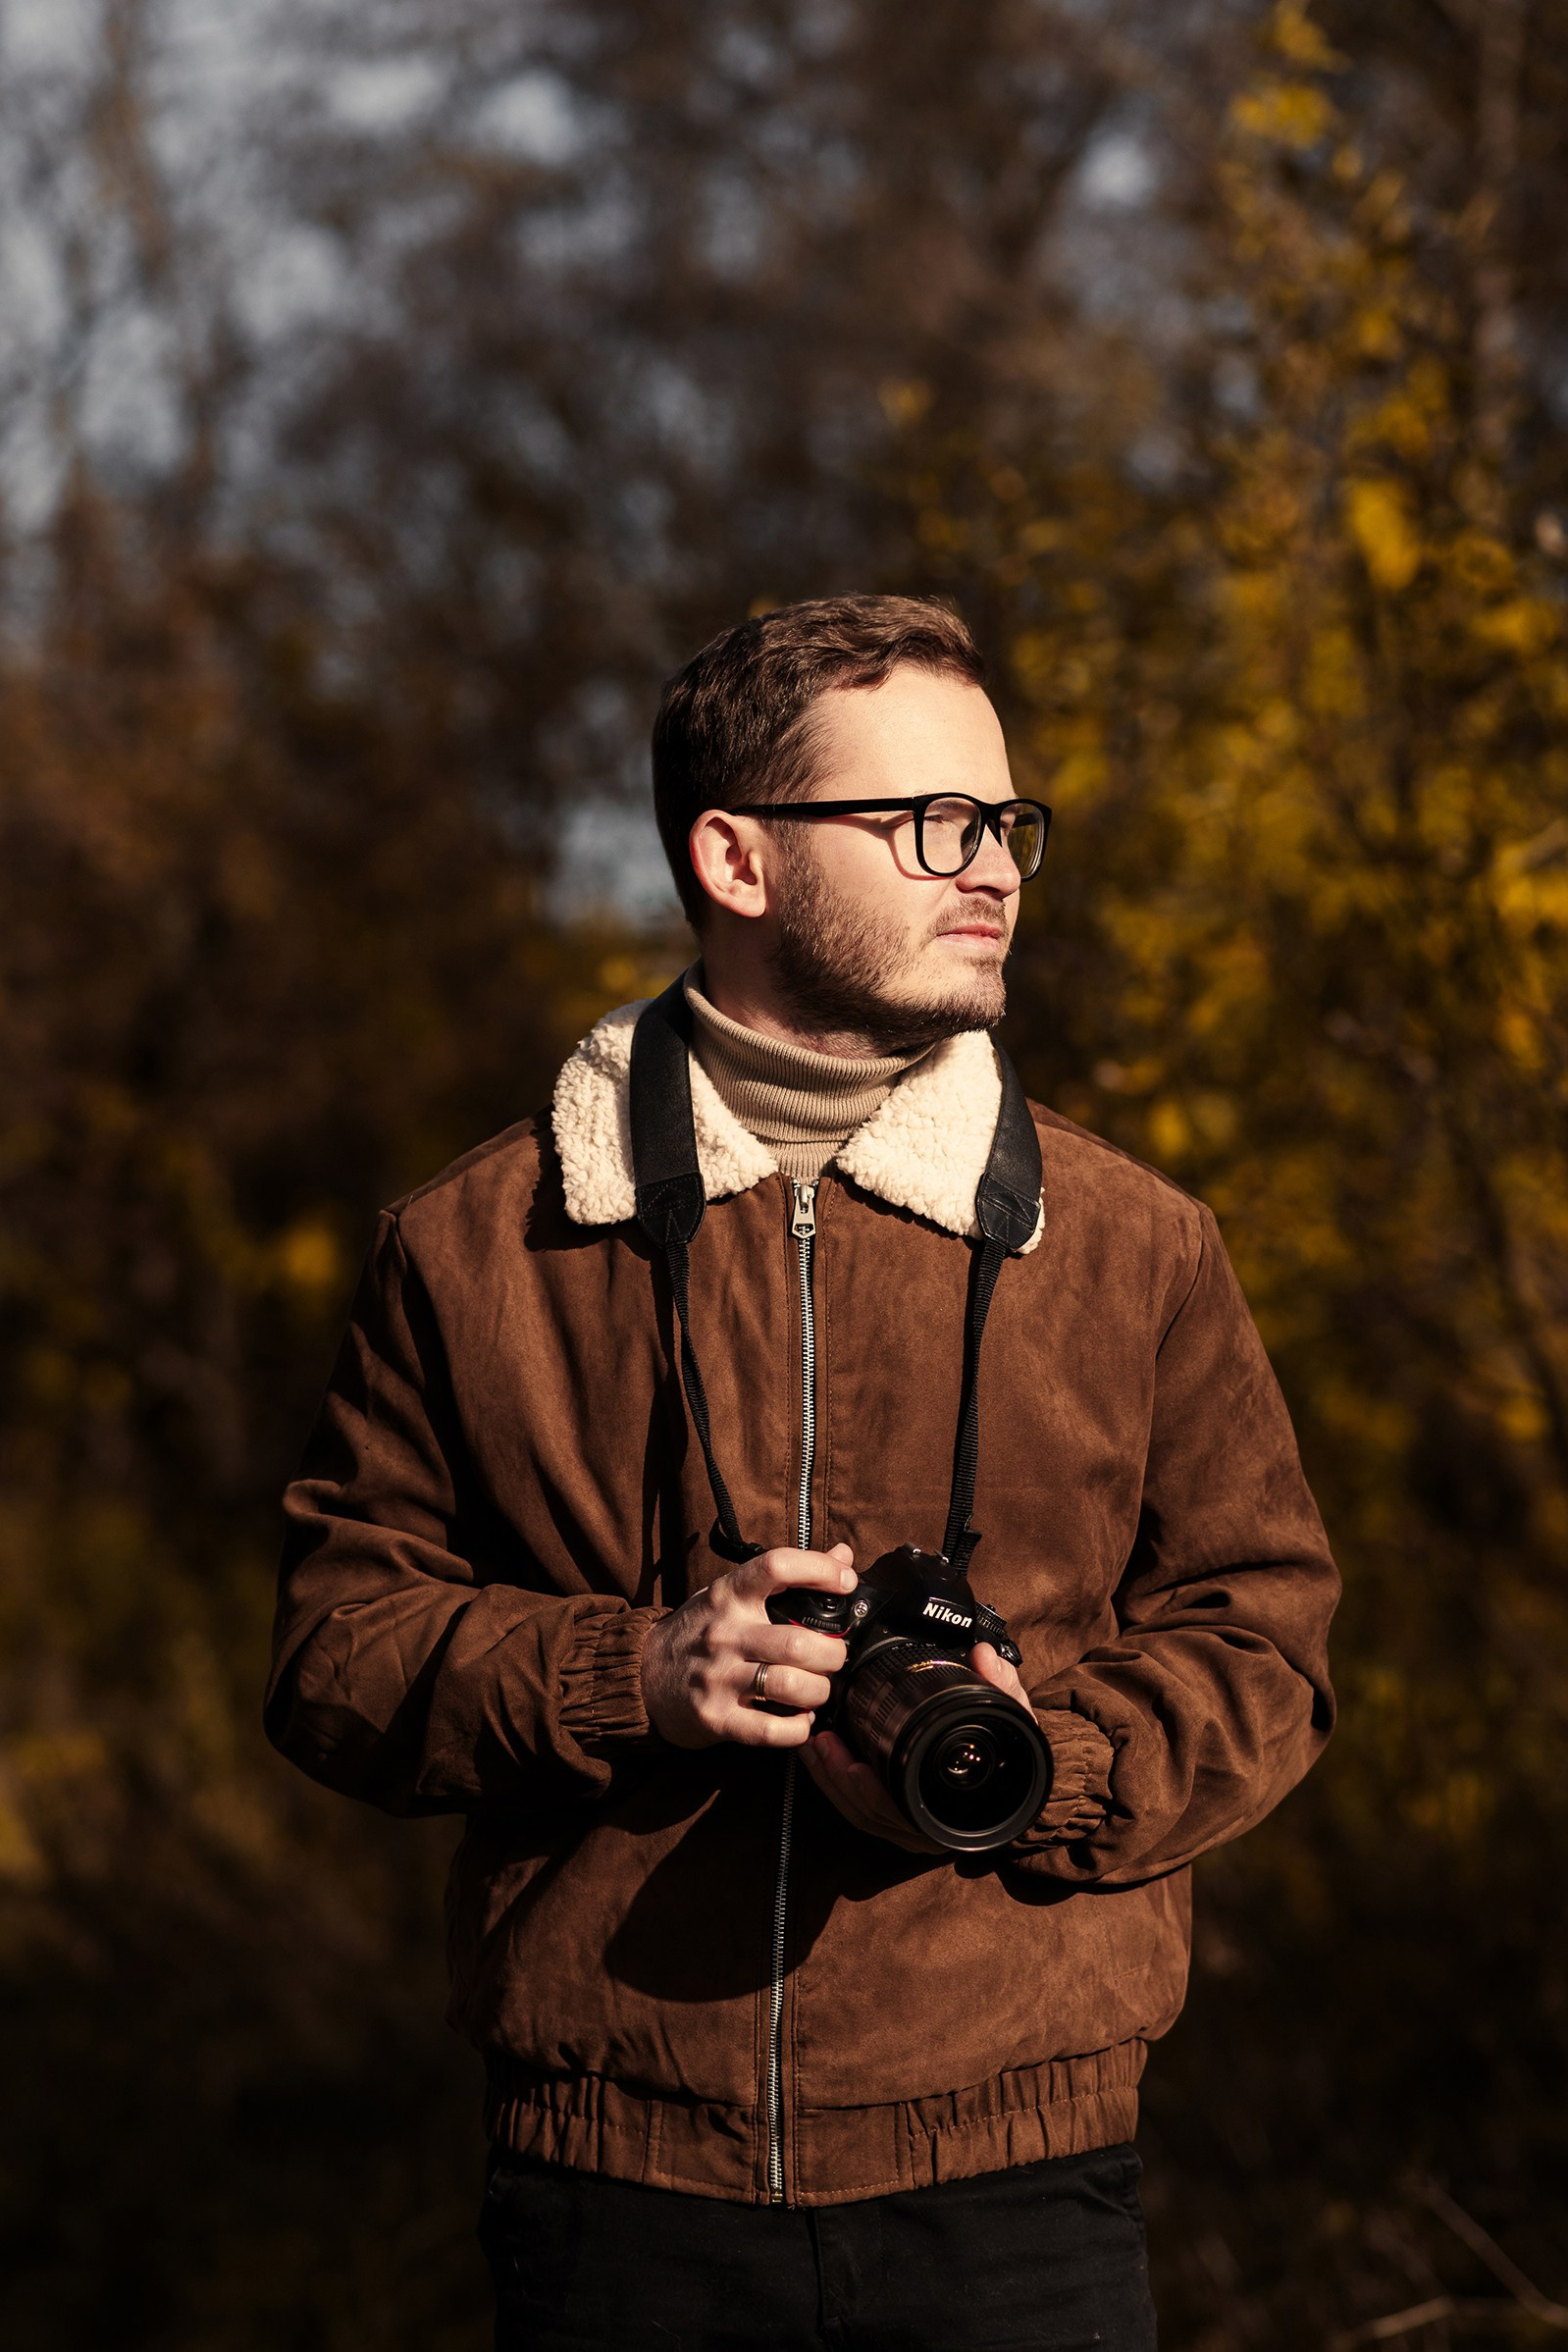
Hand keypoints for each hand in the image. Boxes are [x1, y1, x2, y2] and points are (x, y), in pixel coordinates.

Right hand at [640, 1543, 854, 1748]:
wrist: (641, 1676)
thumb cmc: (698, 1632)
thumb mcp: (731, 1595)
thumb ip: (786, 1579)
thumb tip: (844, 1556)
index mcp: (729, 1596)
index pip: (776, 1566)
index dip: (819, 1569)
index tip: (846, 1581)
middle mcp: (724, 1634)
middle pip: (799, 1643)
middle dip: (834, 1655)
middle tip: (835, 1658)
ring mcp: (718, 1678)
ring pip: (792, 1685)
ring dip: (820, 1691)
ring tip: (818, 1689)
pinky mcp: (716, 1719)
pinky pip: (771, 1730)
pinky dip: (798, 1729)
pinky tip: (800, 1720)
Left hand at [800, 1639, 1037, 1852]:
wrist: (1017, 1783)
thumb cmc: (1014, 1757)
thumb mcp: (1013, 1719)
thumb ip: (1002, 1686)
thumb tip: (983, 1655)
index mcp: (955, 1815)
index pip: (902, 1813)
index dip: (872, 1794)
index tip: (852, 1764)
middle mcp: (929, 1830)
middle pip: (870, 1816)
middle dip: (838, 1780)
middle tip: (821, 1741)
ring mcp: (910, 1830)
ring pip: (860, 1817)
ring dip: (830, 1782)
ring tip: (814, 1743)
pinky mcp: (896, 1821)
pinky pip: (860, 1812)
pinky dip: (837, 1787)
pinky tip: (823, 1757)